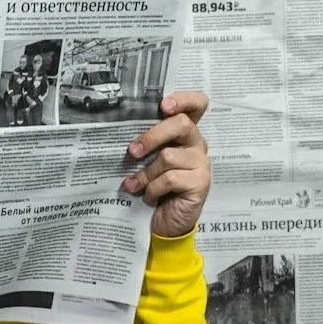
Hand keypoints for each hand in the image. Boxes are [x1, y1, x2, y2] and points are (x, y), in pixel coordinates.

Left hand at [122, 91, 210, 238]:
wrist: (168, 223)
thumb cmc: (156, 188)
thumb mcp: (150, 162)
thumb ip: (147, 144)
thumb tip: (121, 130)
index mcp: (186, 134)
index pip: (197, 105)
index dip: (183, 100)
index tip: (163, 106)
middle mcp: (197, 144)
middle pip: (181, 124)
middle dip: (152, 136)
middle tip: (132, 151)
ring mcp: (201, 163)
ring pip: (169, 156)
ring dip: (146, 173)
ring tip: (134, 185)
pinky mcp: (201, 183)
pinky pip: (170, 178)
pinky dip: (153, 189)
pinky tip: (148, 197)